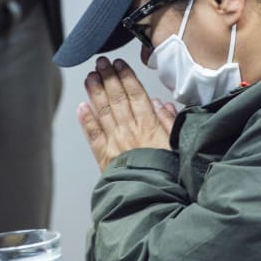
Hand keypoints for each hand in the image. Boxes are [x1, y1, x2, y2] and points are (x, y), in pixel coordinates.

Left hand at [79, 56, 176, 170]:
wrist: (153, 198)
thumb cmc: (169, 175)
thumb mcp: (178, 146)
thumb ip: (170, 124)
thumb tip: (162, 103)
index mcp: (149, 127)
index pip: (136, 95)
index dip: (126, 77)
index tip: (119, 64)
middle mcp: (129, 131)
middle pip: (117, 99)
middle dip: (108, 78)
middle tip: (100, 62)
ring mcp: (115, 143)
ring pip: (103, 112)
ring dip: (95, 92)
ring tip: (90, 76)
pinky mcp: (104, 158)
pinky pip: (93, 135)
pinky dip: (86, 120)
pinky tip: (81, 107)